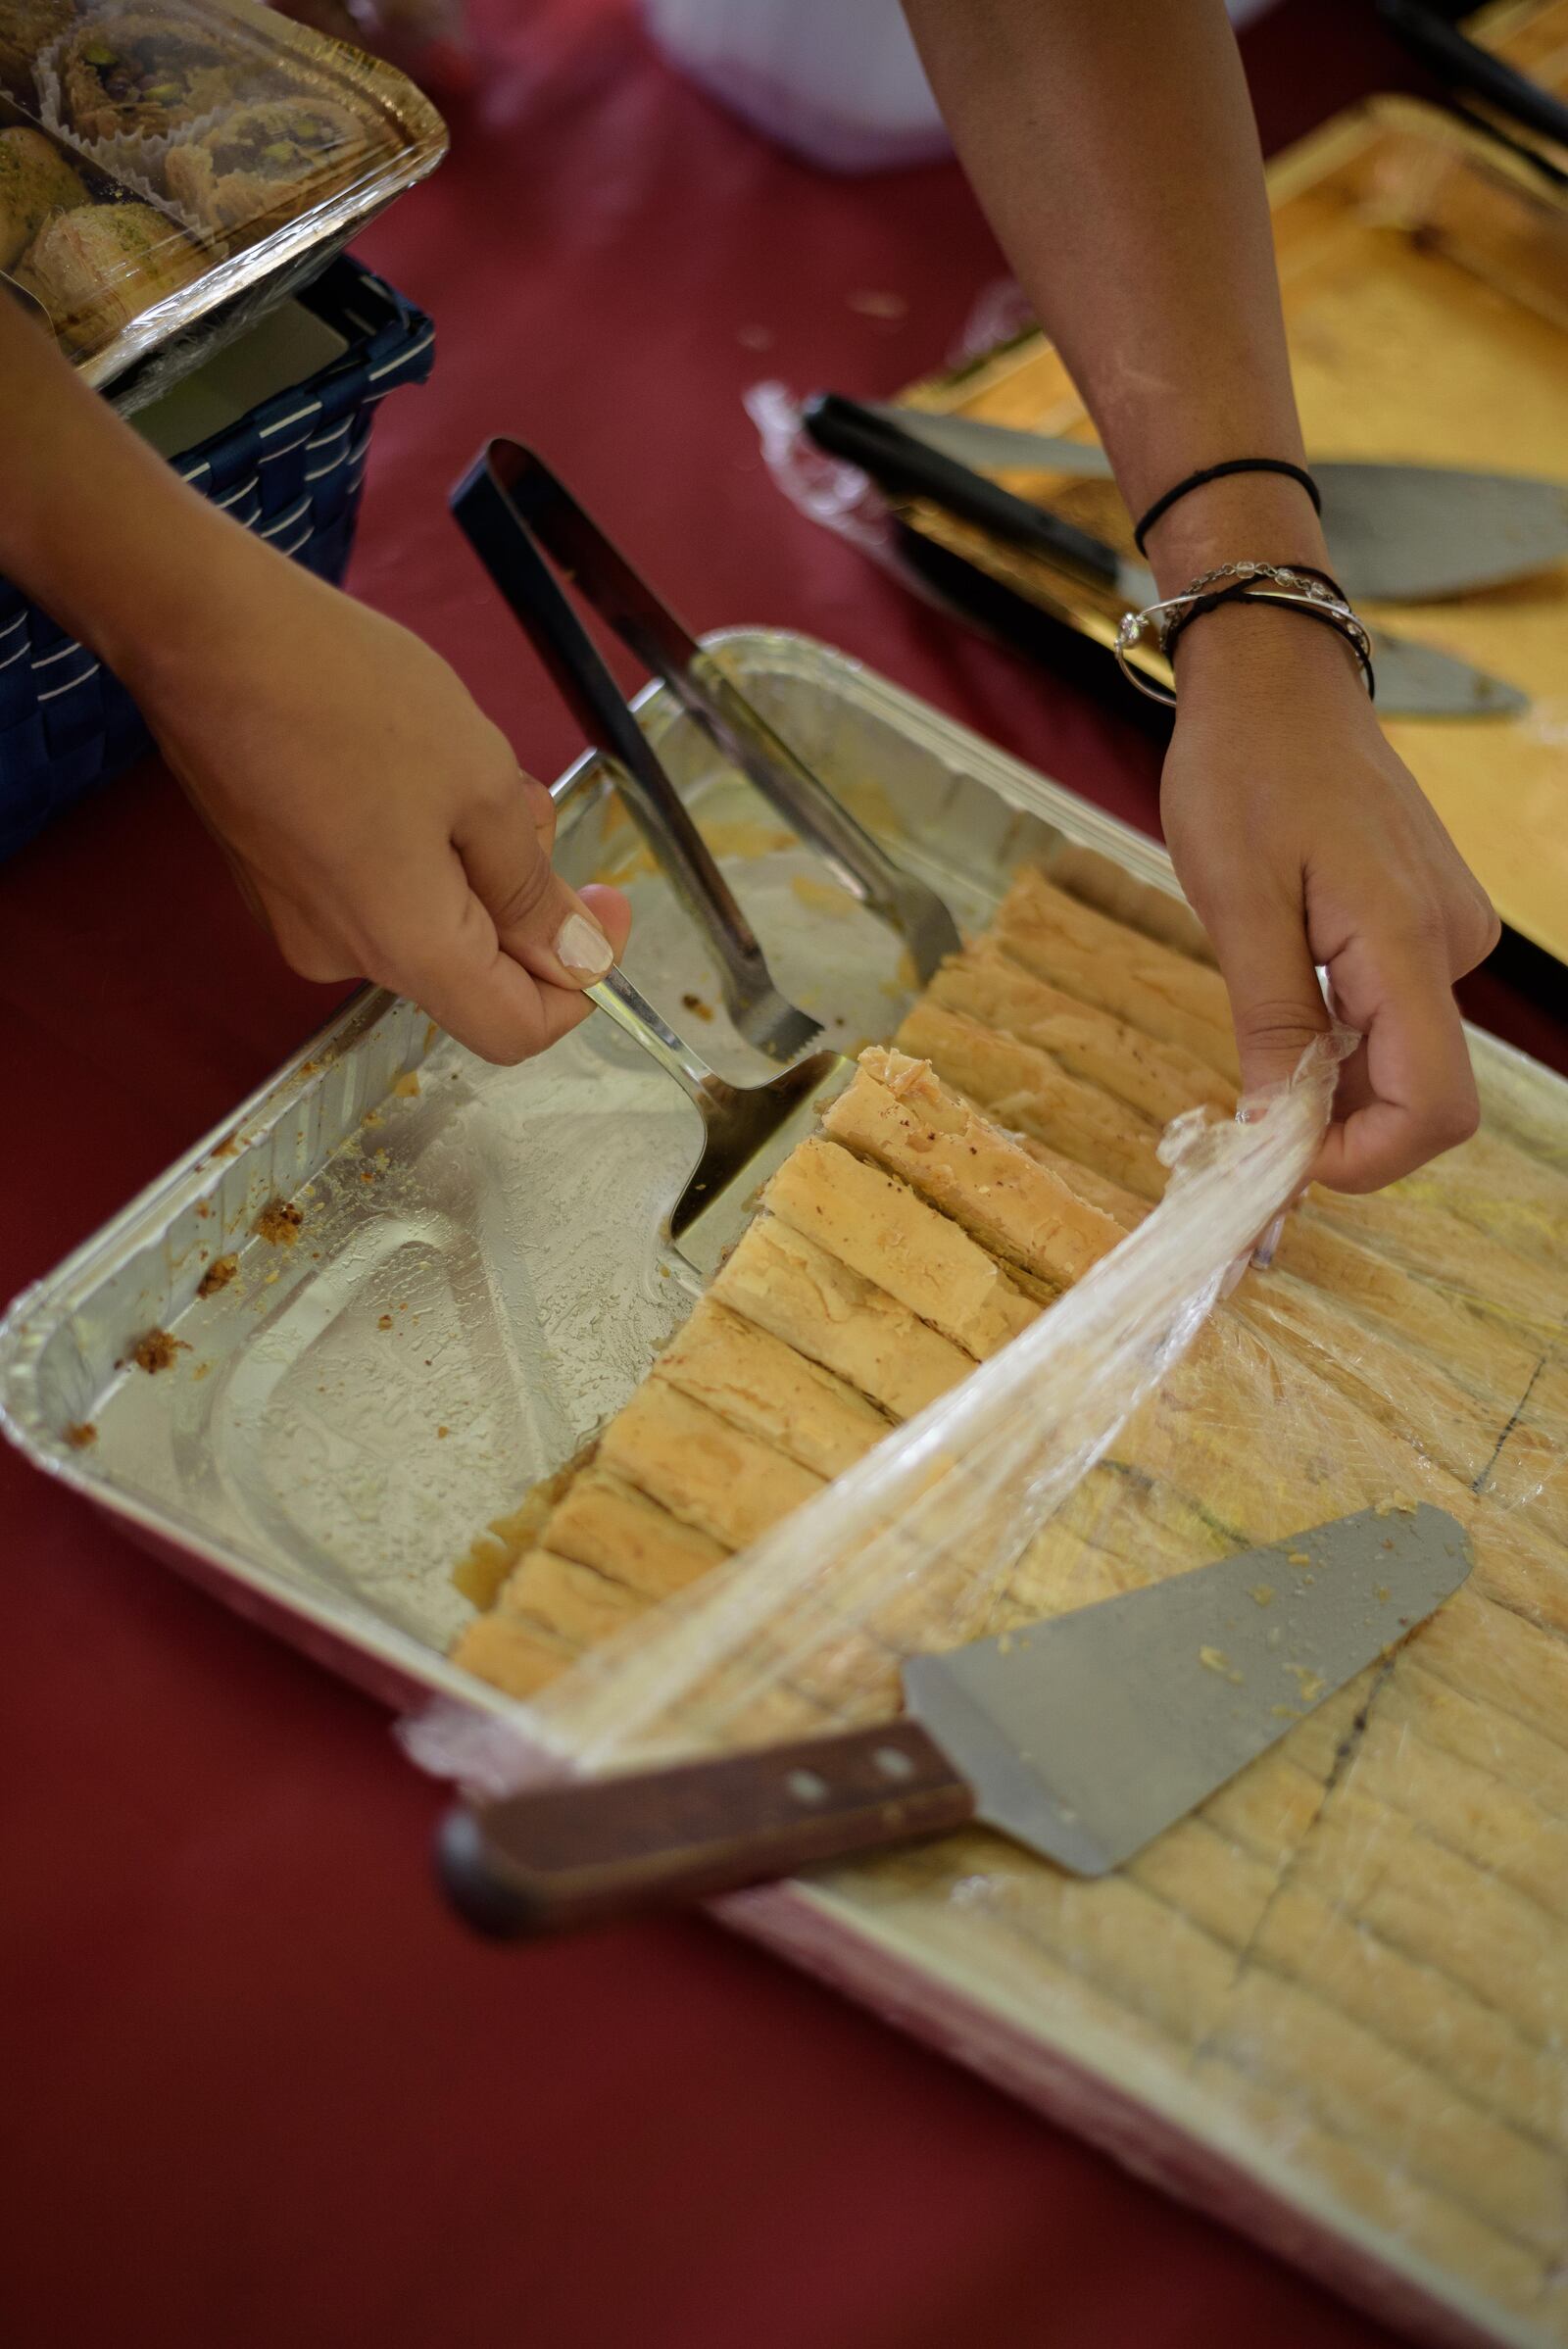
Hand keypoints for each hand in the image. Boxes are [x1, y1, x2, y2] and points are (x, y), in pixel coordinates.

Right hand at [126, 541, 630, 1064]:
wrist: (206, 633)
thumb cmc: (345, 697)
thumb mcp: (480, 786)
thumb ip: (533, 888)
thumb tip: (576, 958)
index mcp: (407, 948)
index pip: (515, 1031)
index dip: (579, 983)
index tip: (604, 906)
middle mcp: (345, 956)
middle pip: (472, 970)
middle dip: (522, 894)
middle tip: (524, 795)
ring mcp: (300, 920)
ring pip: (428, 920)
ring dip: (471, 858)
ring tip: (461, 762)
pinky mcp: (276, 879)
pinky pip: (376, 889)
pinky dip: (417, 846)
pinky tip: (409, 765)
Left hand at [1160, 603, 1498, 1192]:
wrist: (1277, 679)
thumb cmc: (1245, 770)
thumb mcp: (1236, 902)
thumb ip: (1271, 1022)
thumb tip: (1282, 1133)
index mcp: (1404, 939)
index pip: (1434, 1105)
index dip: (1366, 1162)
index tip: (1280, 1165)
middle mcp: (1450, 945)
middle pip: (1421, 1096)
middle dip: (1341, 1133)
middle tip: (1246, 1131)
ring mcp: (1447, 933)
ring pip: (1405, 1061)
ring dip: (1336, 1088)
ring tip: (1256, 1059)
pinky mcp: (1429, 925)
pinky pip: (1397, 1018)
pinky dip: (1344, 1047)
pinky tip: (1287, 1016)